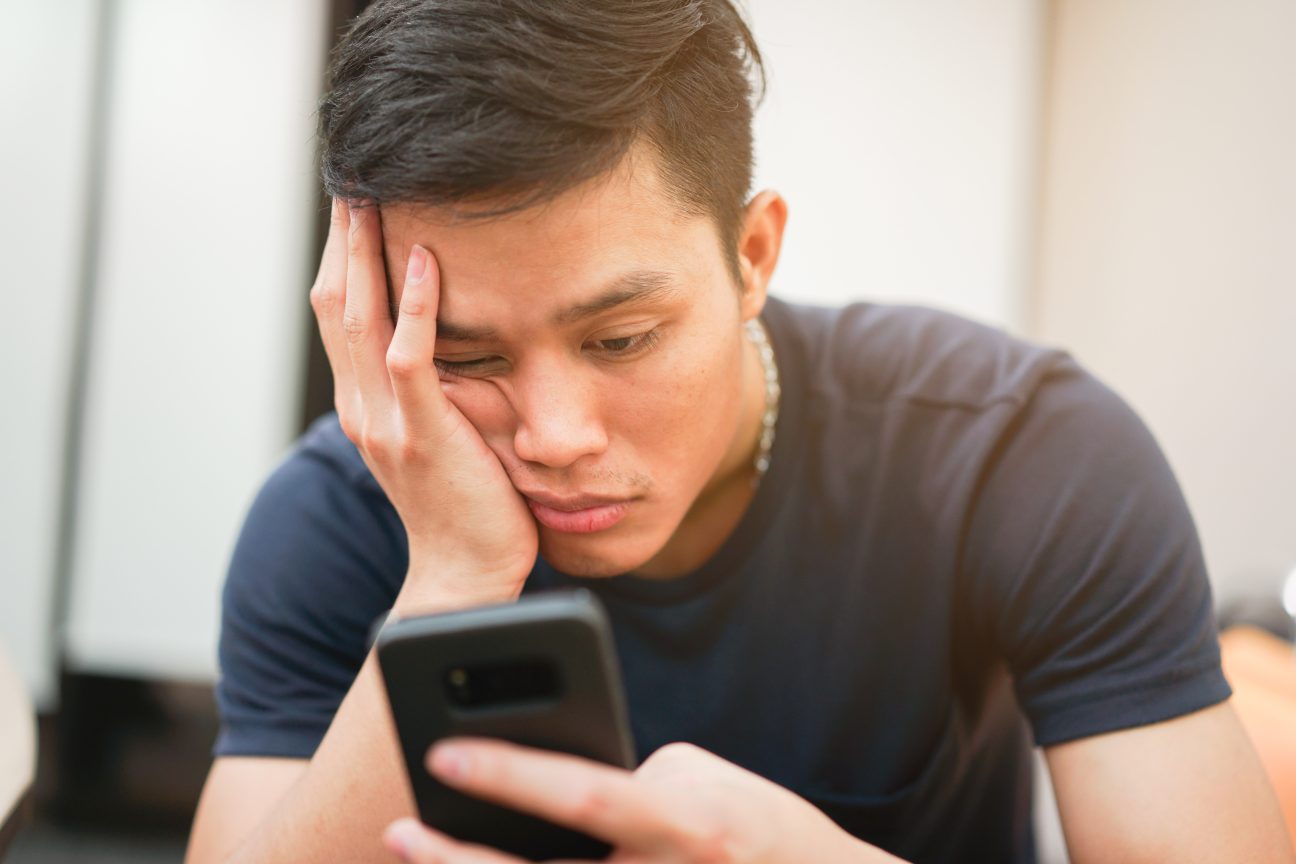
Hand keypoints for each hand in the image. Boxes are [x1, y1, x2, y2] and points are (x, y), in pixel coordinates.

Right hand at [309, 199, 537, 602]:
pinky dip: (418, 305)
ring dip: (365, 254)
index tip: (353, 207)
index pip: (340, 316)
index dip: (341, 258)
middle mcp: (362, 408)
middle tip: (353, 180)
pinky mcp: (422, 434)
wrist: (464, 576)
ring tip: (373, 198)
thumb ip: (429, 392)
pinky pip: (412, 357)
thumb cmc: (465, 508)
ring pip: (361, 320)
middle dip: (342, 240)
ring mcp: (386, 422)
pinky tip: (428, 259)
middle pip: (335, 305)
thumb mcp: (436, 439)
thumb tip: (451, 342)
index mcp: (364, 406)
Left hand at [381, 739, 895, 862]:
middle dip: (459, 860)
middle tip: (398, 831)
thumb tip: (546, 792)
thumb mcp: (701, 783)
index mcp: (685, 826)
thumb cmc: (759, 827)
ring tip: (416, 860)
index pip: (583, 796)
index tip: (443, 753)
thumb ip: (626, 786)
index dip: (510, 774)